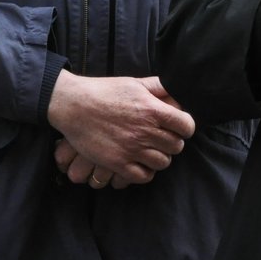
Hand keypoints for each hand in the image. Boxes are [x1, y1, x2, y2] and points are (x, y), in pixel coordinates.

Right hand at [47, 73, 194, 186]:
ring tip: (151, 149)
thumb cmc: (105, 91)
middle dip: (173, 141)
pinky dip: (146, 171)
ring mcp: (131, 149)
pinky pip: (143, 176)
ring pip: (163, 162)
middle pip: (176, 146)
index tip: (179, 126)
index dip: (185, 126)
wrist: (74, 105)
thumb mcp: (135, 83)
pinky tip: (141, 162)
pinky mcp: (117, 163)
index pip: (186, 126)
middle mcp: (145, 131)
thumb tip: (177, 88)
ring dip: (160, 157)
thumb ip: (159, 86)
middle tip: (163, 138)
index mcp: (152, 109)